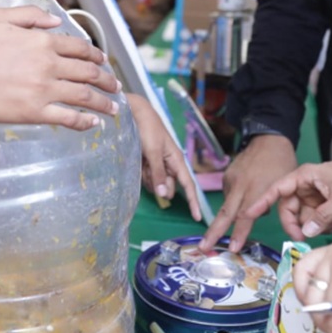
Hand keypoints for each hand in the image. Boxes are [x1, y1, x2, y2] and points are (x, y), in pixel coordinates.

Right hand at [0, 7, 121, 137]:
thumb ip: (30, 16)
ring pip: (84, 96)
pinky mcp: (34, 113)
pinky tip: (94, 124)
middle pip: (88, 72)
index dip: (96, 55)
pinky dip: (85, 121)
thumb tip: (56, 21)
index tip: (104, 62)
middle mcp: (49, 65)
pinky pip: (68, 118)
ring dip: (104, 102)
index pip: (80, 48)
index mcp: (42, 41)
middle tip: (116, 86)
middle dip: (107, 80)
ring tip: (115, 108)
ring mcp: (43, 90)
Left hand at [127, 94, 201, 220]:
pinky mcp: (148, 164)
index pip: (188, 185)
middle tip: (149, 167)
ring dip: (149, 178)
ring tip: (142, 160)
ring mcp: (158, 165)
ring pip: (156, 184)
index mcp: (177, 160)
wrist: (134, 114)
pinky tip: (138, 161)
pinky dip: (142, 174)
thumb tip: (165, 196)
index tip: (197, 218)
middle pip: (169, 187)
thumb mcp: (153, 151)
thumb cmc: (148, 129)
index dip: (193, 201)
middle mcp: (169, 165)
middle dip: (160, 185)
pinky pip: (147, 178)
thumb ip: (159, 173)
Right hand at [199, 133, 296, 251]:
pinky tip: (242, 197)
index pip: (246, 216)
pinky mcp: (226, 176)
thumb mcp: (284, 187)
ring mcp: (231, 180)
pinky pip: (228, 195)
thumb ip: (269, 204)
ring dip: (224, 219)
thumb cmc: (281, 164)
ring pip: (227, 205)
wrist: (268, 140)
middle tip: (202, 247)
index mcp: (257, 189)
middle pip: (225, 213)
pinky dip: (234, 201)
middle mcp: (241, 186)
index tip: (232, 248)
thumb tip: (257, 215)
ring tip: (226, 224)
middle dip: (214, 232)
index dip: (239, 233)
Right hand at [247, 153, 331, 241]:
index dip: (261, 202)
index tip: (248, 214)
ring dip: (316, 226)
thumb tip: (305, 233)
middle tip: (306, 237)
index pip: (276, 189)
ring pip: (304, 216)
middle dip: (297, 224)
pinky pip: (316, 218)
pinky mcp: (324, 201)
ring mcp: (315, 194)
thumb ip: (321, 218)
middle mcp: (306, 185)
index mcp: (304, 176)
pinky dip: (324, 224)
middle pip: (289, 208)